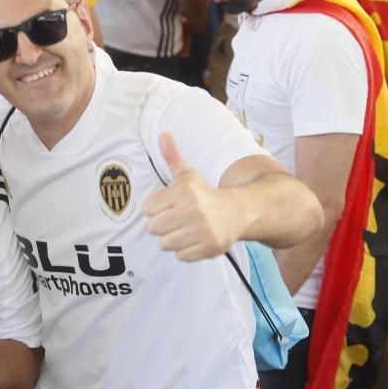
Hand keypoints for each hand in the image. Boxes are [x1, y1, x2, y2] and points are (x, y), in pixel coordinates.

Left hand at [142, 132, 242, 260]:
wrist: (240, 212)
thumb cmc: (205, 193)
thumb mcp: (188, 174)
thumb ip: (172, 155)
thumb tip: (163, 133)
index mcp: (185, 191)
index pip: (147, 208)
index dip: (155, 208)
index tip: (168, 205)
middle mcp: (194, 210)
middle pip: (153, 227)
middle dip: (162, 224)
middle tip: (176, 219)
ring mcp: (203, 231)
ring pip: (165, 243)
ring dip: (172, 239)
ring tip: (185, 229)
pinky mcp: (209, 248)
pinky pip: (180, 256)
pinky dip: (185, 250)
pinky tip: (195, 239)